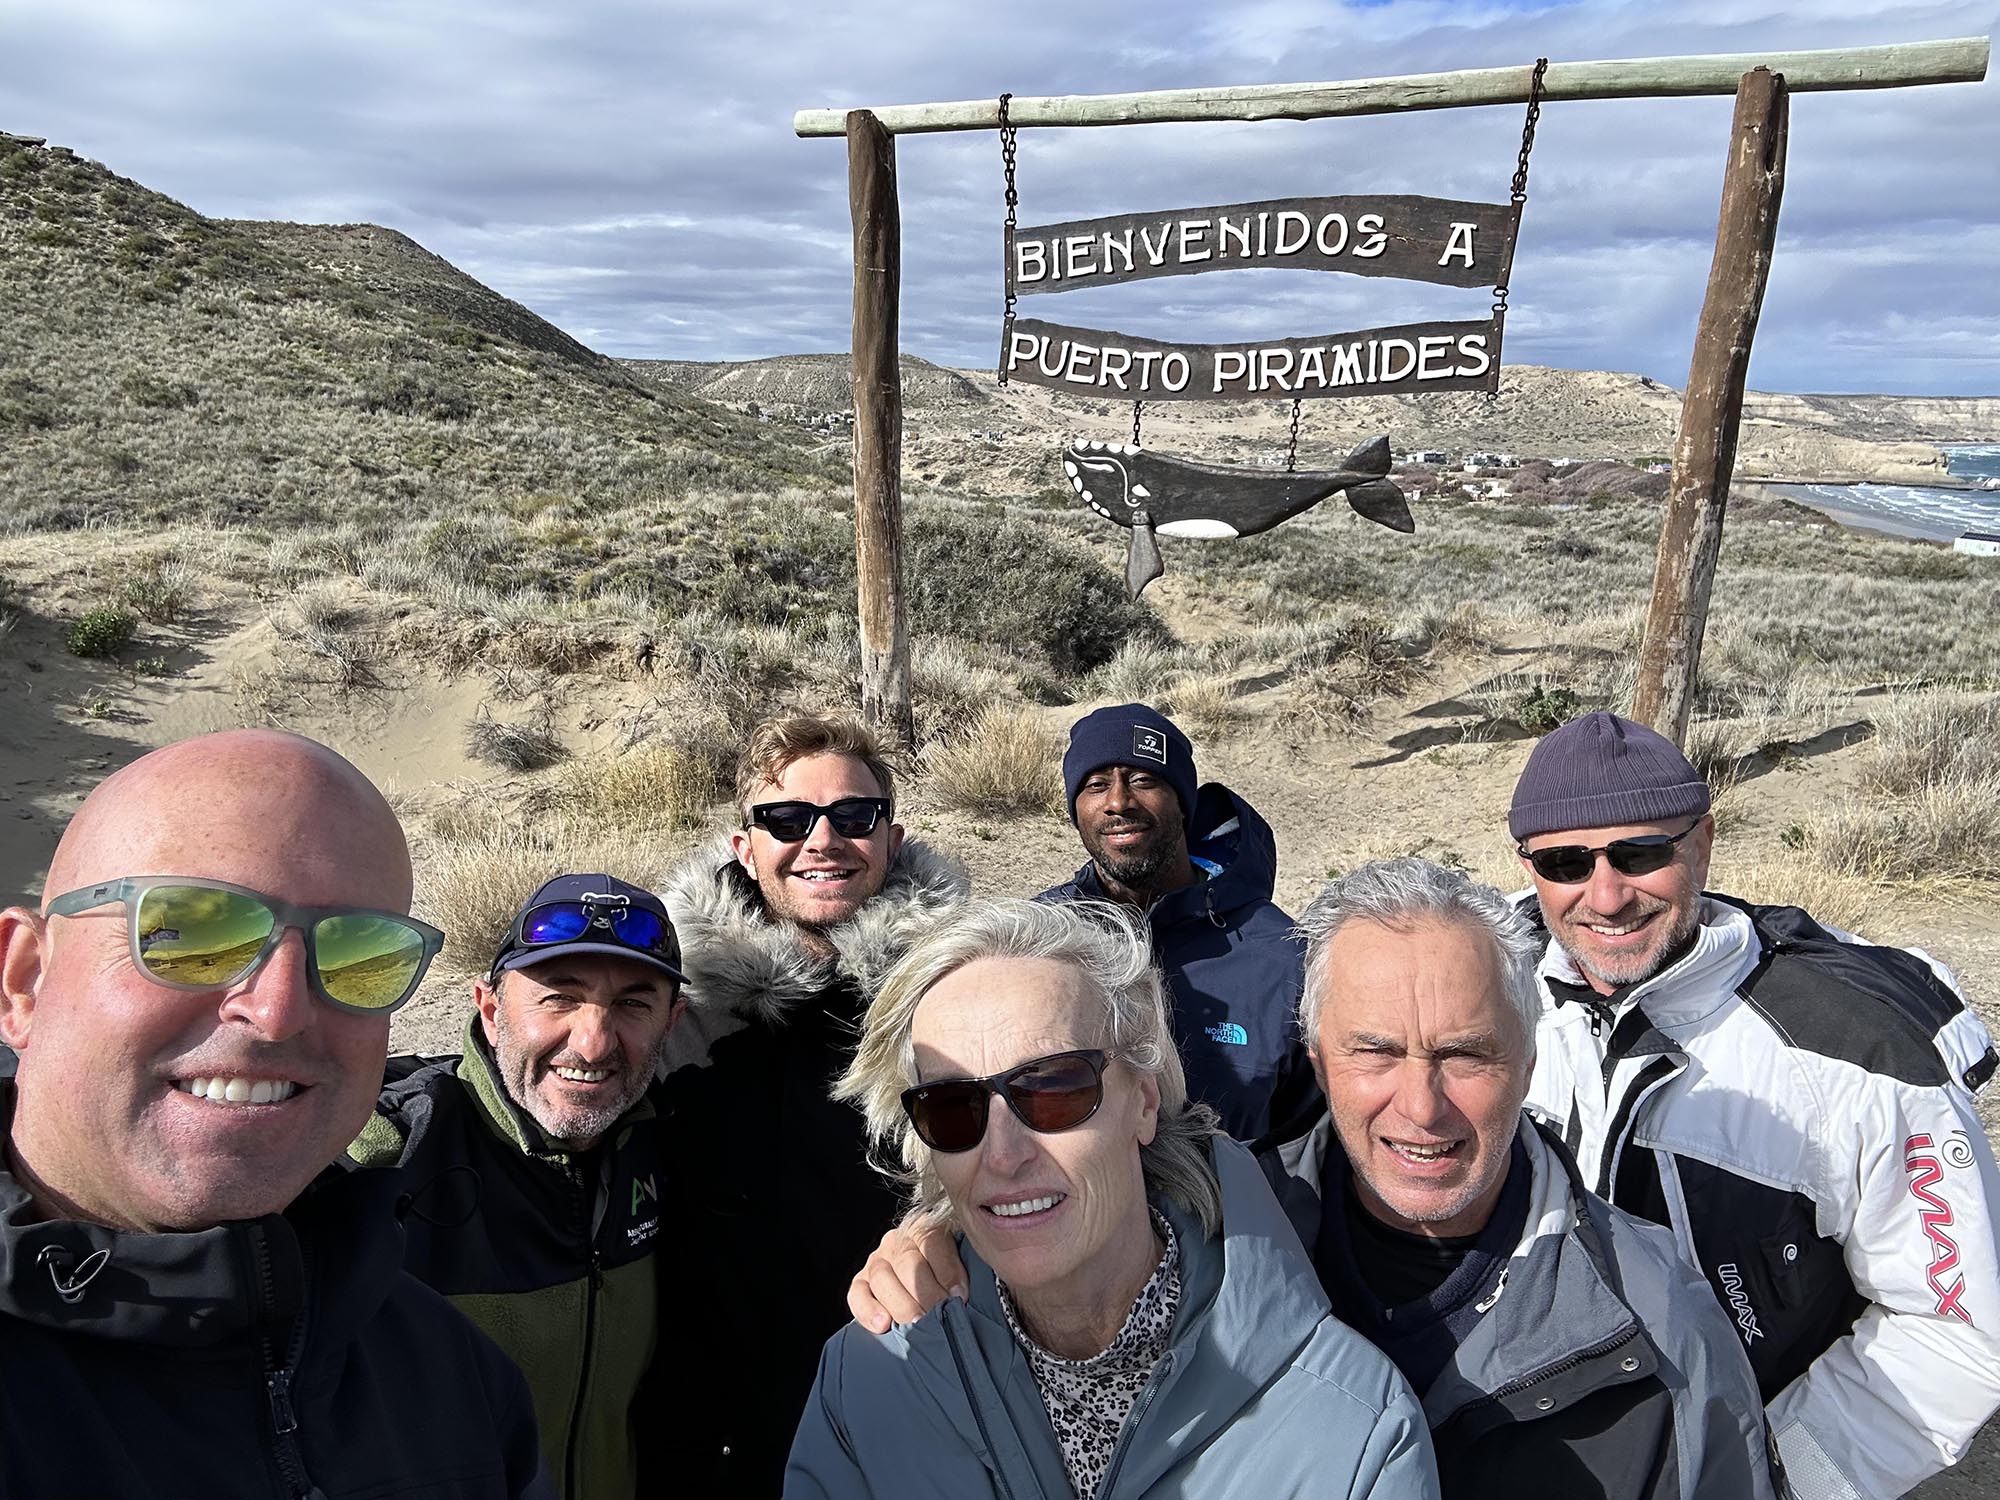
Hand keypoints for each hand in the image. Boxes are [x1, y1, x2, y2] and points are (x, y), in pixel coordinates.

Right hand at [847, 1217, 967, 1333]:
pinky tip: (883, 1324)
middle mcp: (898, 1241)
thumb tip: (971, 1292)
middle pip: (907, 1261)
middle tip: (940, 1313)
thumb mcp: (960, 1264)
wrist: (923, 1290)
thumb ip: (965, 1270)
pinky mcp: (861, 1283)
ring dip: (901, 1303)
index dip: (947, 1269)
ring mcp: (877, 1261)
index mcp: (925, 1228)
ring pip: (882, 1277)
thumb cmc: (949, 1281)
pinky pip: (857, 1294)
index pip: (933, 1241)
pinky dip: (868, 1310)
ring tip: (917, 1324)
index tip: (960, 1295)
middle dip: (926, 1291)